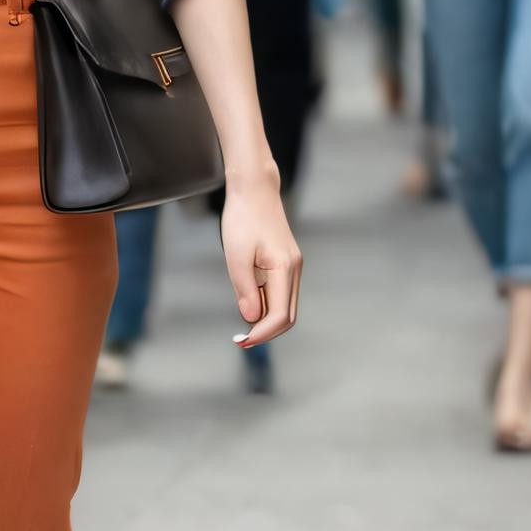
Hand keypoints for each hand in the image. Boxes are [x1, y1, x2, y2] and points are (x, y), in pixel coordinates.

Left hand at [220, 170, 300, 347]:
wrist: (254, 189)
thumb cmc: (243, 218)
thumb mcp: (237, 255)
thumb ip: (245, 289)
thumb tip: (251, 319)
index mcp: (285, 268)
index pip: (279, 315)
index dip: (262, 333)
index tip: (242, 341)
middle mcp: (294, 269)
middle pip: (288, 316)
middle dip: (266, 332)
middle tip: (241, 340)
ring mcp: (292, 266)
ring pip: (285, 305)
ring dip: (266, 320)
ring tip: (243, 326)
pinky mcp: (285, 262)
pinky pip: (280, 292)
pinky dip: (266, 305)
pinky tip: (249, 305)